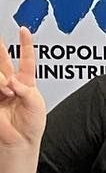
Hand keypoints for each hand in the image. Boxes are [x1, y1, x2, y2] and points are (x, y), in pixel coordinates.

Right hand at [0, 30, 46, 153]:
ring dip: (1, 81)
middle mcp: (10, 84)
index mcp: (26, 83)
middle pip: (3, 60)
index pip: (26, 59)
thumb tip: (12, 82)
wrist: (19, 142)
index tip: (24, 30)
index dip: (26, 44)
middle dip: (0, 49)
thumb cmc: (30, 126)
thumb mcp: (35, 105)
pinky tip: (4, 91)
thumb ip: (25, 90)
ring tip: (7, 91)